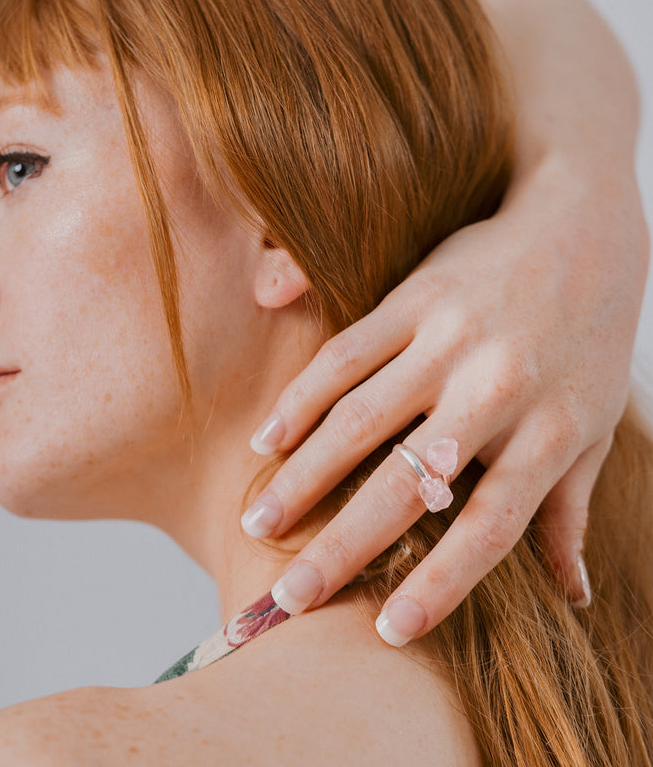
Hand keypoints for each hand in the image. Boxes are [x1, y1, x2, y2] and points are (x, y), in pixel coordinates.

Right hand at [242, 155, 648, 644]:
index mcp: (553, 432)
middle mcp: (499, 389)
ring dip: (302, 478)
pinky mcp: (416, 298)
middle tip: (289, 598)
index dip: (440, 584)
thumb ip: (572, 509)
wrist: (581, 223)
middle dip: (343, 547)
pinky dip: (300, 399)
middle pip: (410, 485)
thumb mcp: (596, 426)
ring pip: (360, 421)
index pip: (491, 527)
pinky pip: (345, 354)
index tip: (387, 630)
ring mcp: (452, 340)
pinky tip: (267, 437)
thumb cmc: (587, 340)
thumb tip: (572, 595)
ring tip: (256, 522)